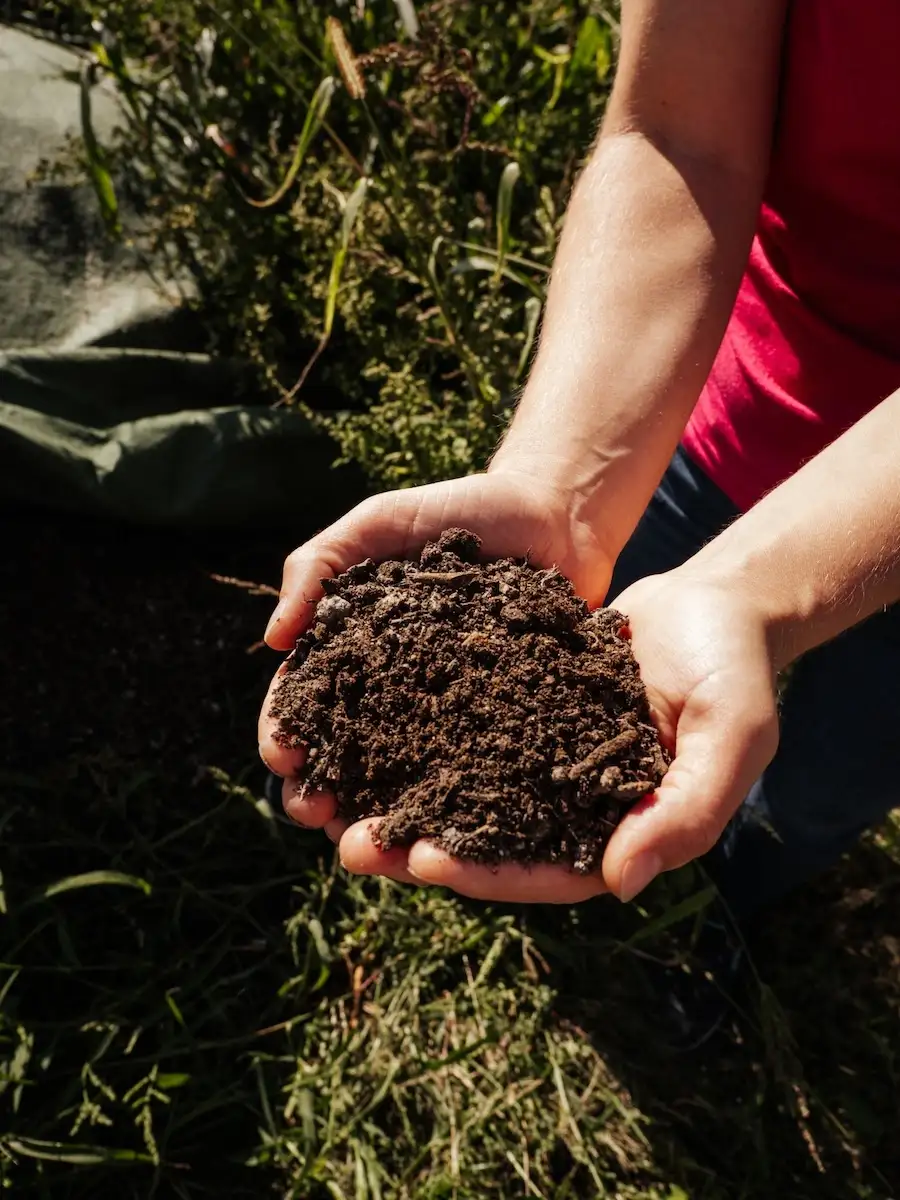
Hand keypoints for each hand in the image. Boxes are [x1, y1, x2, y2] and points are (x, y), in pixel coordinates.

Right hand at [258, 467, 618, 902]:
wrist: (558, 514)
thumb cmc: (463, 509)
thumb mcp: (381, 520)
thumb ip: (320, 564)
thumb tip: (272, 639)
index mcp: (358, 647)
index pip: (305, 697)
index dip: (285, 729)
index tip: (280, 755)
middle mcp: (399, 690)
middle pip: (346, 754)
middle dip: (319, 789)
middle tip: (313, 814)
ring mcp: (452, 712)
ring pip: (403, 780)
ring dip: (376, 816)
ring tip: (365, 845)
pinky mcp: (507, 726)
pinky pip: (474, 774)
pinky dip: (452, 810)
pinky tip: (441, 838)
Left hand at [320, 565, 777, 903]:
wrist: (715, 602)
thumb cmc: (732, 670)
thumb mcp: (730, 736)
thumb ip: (686, 812)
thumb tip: (621, 883)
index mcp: (620, 832)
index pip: (545, 872)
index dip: (484, 872)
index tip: (423, 861)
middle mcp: (572, 808)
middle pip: (489, 844)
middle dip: (418, 848)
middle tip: (349, 845)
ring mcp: (543, 763)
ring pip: (462, 795)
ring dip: (402, 801)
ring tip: (335, 800)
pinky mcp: (523, 716)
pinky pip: (463, 736)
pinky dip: (417, 740)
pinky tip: (364, 732)